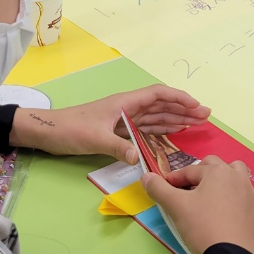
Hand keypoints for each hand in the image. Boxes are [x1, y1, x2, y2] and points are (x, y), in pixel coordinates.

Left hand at [9, 84, 210, 162]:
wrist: (48, 132)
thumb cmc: (70, 129)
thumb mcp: (94, 138)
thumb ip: (119, 147)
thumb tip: (140, 158)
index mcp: (124, 103)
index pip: (157, 94)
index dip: (179, 98)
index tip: (196, 106)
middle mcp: (127, 108)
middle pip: (161, 105)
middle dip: (184, 109)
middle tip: (206, 116)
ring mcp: (123, 119)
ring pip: (156, 116)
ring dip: (176, 118)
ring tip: (196, 123)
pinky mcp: (118, 130)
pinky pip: (146, 128)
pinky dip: (162, 129)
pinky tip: (173, 133)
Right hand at [142, 155, 253, 253]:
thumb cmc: (203, 227)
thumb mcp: (176, 208)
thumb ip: (159, 189)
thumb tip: (146, 177)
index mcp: (218, 171)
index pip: (190, 171)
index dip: (174, 179)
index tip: (164, 189)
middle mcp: (237, 177)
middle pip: (216, 167)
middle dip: (200, 175)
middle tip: (187, 191)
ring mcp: (251, 194)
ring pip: (235, 177)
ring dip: (221, 182)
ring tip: (209, 197)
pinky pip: (243, 197)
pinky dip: (233, 199)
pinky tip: (224, 214)